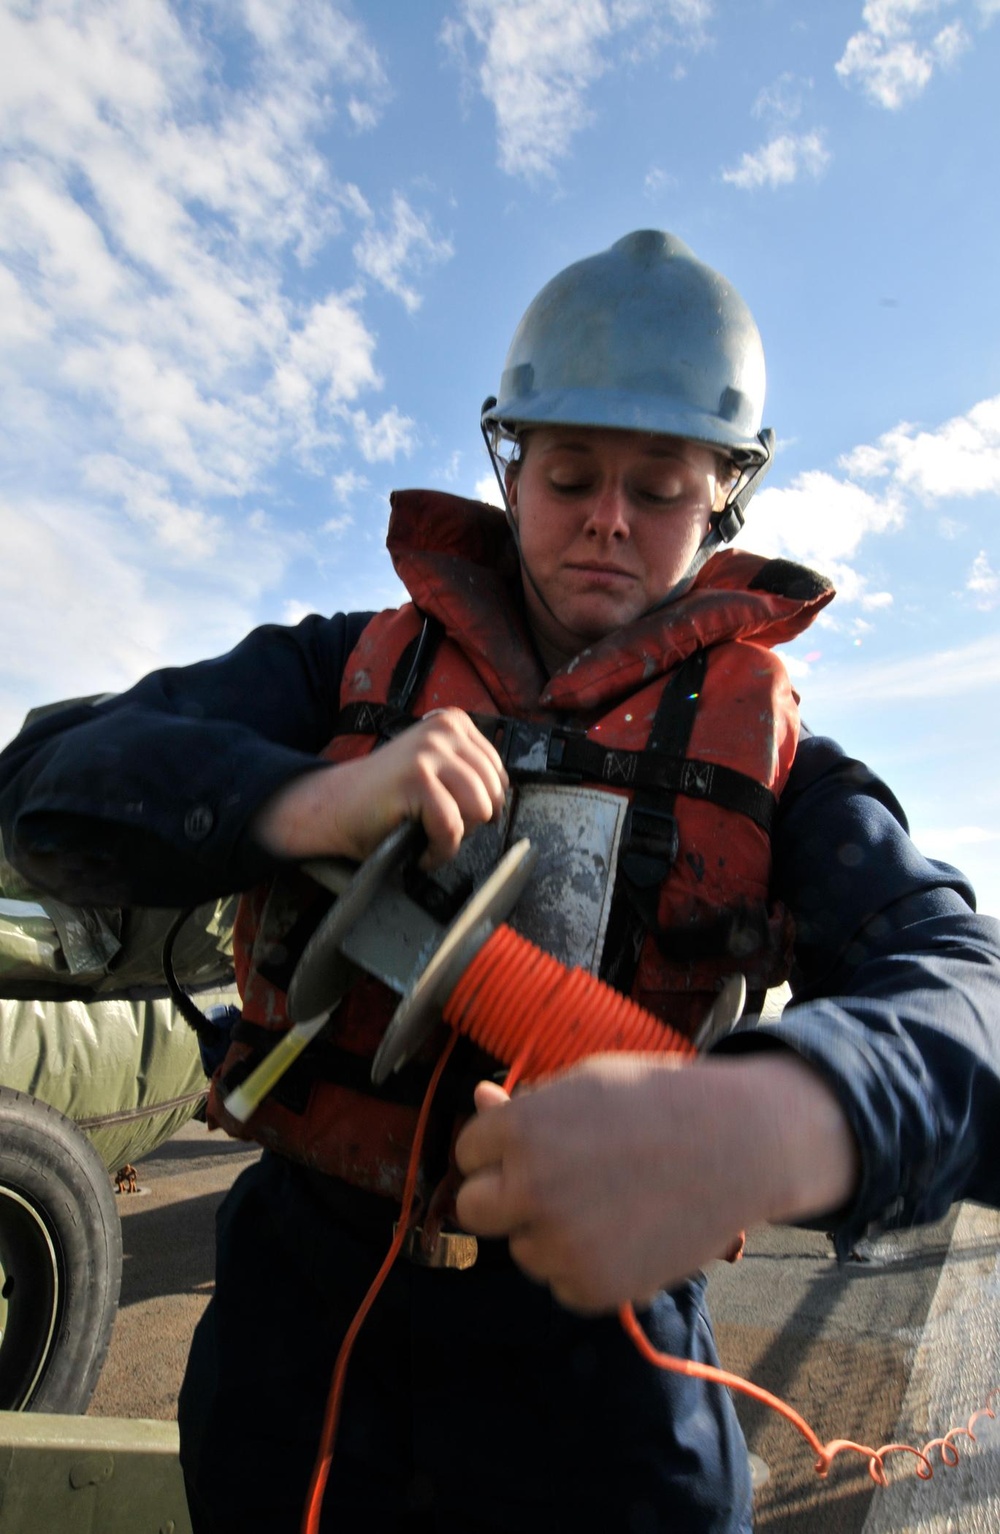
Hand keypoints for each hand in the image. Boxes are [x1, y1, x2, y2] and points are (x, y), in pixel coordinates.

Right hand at [252, 707, 507, 867]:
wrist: (336, 805)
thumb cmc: (386, 796)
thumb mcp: (436, 767)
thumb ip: (468, 770)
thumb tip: (505, 799)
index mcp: (454, 723)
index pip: (498, 773)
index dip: (483, 805)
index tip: (457, 816)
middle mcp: (444, 730)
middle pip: (493, 793)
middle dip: (471, 823)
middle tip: (440, 830)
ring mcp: (429, 752)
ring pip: (478, 810)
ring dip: (456, 837)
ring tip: (431, 840)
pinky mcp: (416, 779)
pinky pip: (451, 828)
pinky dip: (439, 851)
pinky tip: (422, 852)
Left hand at [455, 1051, 858, 1312]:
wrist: (737, 1145)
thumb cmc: (659, 1102)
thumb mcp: (585, 1086)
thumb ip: (526, 1106)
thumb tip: (479, 1101)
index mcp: (520, 1129)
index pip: (468, 1151)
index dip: (501, 1148)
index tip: (537, 1145)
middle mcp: (529, 1188)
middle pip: (473, 1209)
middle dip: (502, 1197)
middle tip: (549, 1185)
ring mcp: (560, 1242)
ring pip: (521, 1249)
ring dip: (547, 1233)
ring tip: (607, 1202)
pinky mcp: (591, 1287)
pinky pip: (560, 1283)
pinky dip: (583, 1266)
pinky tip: (623, 1232)